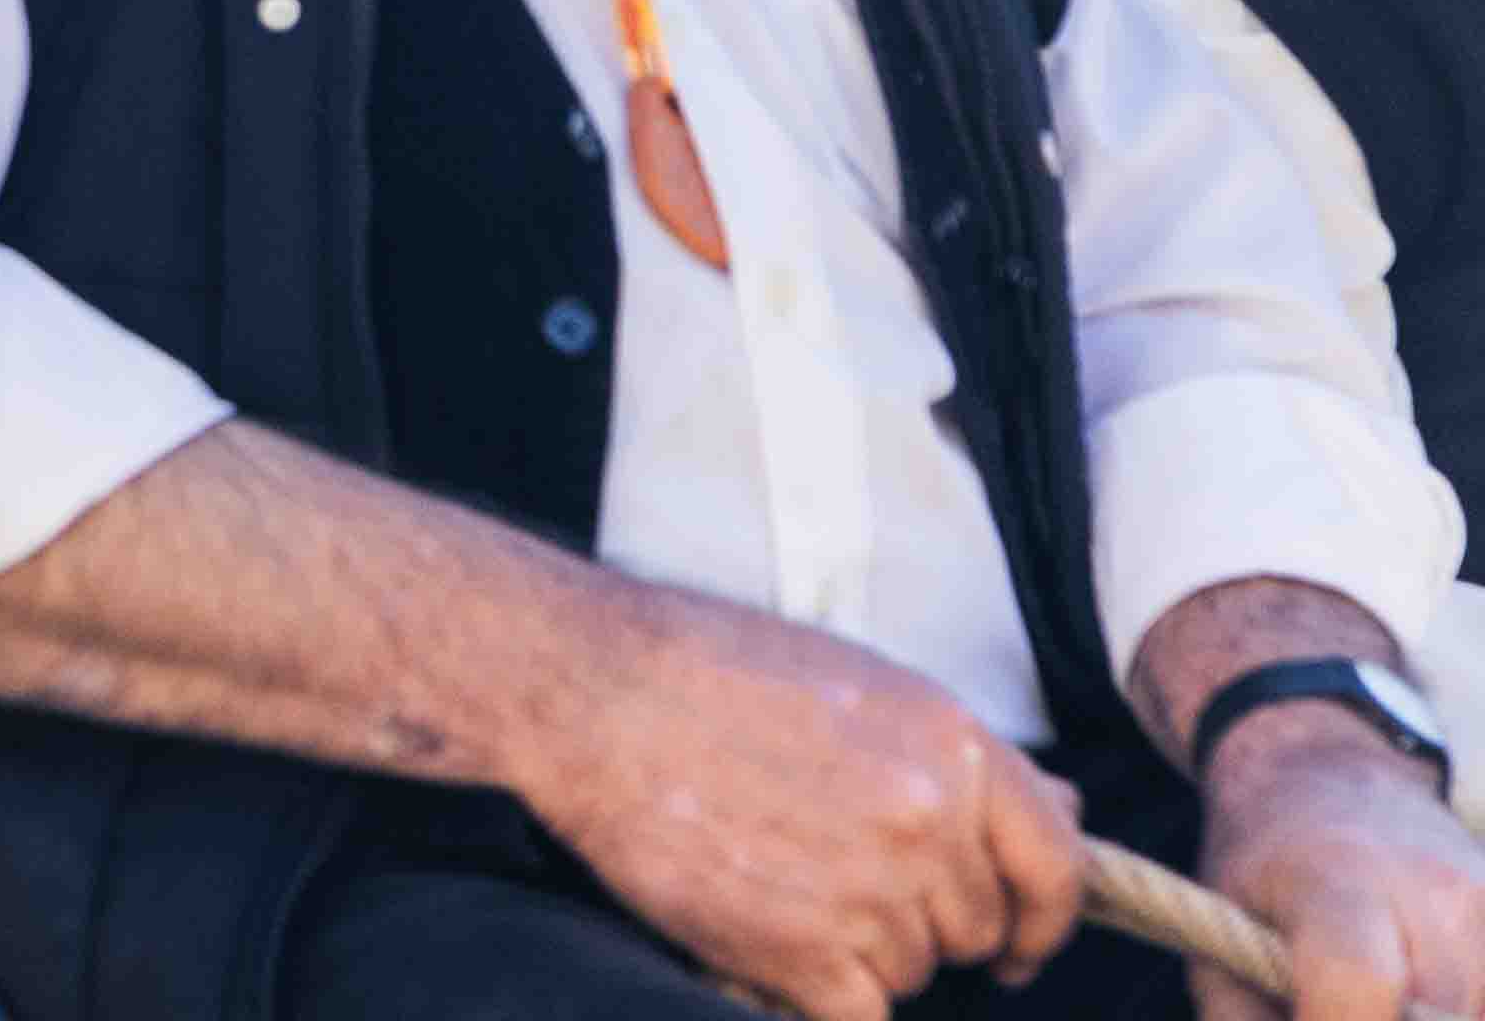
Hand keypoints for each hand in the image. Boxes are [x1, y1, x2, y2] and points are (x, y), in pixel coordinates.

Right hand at [512, 588, 1084, 1020]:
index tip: (1018, 942)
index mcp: (954, 747)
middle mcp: (929, 822)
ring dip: (860, 948)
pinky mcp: (804, 952)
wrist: (589, 691)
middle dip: (924, 918)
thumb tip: (1064, 810)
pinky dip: (821, 991)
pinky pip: (860, 1011)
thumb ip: (962, 756)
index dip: (1044, 916)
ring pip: (911, 970)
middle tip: (839, 879)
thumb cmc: (709, 667)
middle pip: (973, 926)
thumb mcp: (860, 680)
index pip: (1058, 864)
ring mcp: (872, 893)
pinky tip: (776, 947)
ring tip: (780, 883)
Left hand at [1198, 708, 1484, 1020]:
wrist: (1327, 772)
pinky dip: (1459, 1007)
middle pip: (1432, 1020)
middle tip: (1333, 1011)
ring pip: (1473, 1013)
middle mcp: (1433, 891)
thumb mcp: (1217, 931)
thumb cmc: (1262, 864)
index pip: (1357, 984)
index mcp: (1339, 881)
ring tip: (1376, 1000)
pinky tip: (1419, 998)